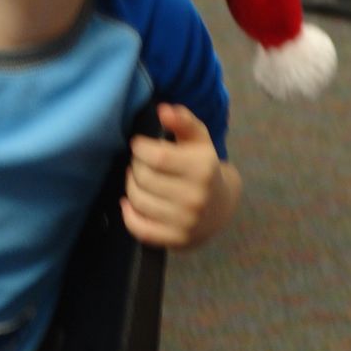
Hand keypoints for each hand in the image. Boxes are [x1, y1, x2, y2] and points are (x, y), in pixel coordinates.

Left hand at [121, 103, 237, 248]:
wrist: (221, 207)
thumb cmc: (204, 166)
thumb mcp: (198, 139)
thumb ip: (183, 121)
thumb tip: (163, 110)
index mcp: (202, 168)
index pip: (156, 156)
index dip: (140, 148)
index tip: (140, 145)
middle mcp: (195, 197)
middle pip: (143, 178)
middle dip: (135, 166)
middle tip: (141, 163)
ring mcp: (186, 222)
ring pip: (137, 200)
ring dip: (131, 186)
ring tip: (139, 179)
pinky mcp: (176, 240)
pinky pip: (139, 228)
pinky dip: (128, 214)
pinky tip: (130, 203)